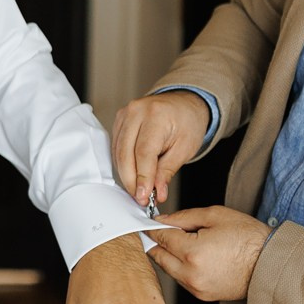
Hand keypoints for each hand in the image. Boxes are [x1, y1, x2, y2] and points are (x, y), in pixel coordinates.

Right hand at [111, 91, 211, 208]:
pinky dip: (123, 165)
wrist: (183, 104)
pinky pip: (115, 148)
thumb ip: (167, 171)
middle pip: (125, 153)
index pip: (144, 152)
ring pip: (117, 153)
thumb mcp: (185, 148)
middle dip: (131, 181)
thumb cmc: (187, 122)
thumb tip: (157, 192)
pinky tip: (132, 176)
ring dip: (126, 175)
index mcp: (156, 115)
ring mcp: (124, 115)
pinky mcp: (118, 121)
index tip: (144, 196)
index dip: (142, 177)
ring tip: (139, 190)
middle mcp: (135, 112)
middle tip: (141, 198)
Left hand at [147, 207, 271, 302]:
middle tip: (161, 230)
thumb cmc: (250, 239)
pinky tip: (192, 256)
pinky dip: (180, 268)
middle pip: (158, 256)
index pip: (160, 237)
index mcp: (193, 252)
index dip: (152, 227)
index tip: (149, 222)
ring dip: (168, 255)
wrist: (271, 264)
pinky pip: (181, 280)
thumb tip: (163, 219)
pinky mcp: (202, 295)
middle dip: (156, 241)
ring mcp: (196, 288)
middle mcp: (191, 274)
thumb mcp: (215, 216)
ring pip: (167, 269)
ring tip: (182, 241)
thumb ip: (184, 217)